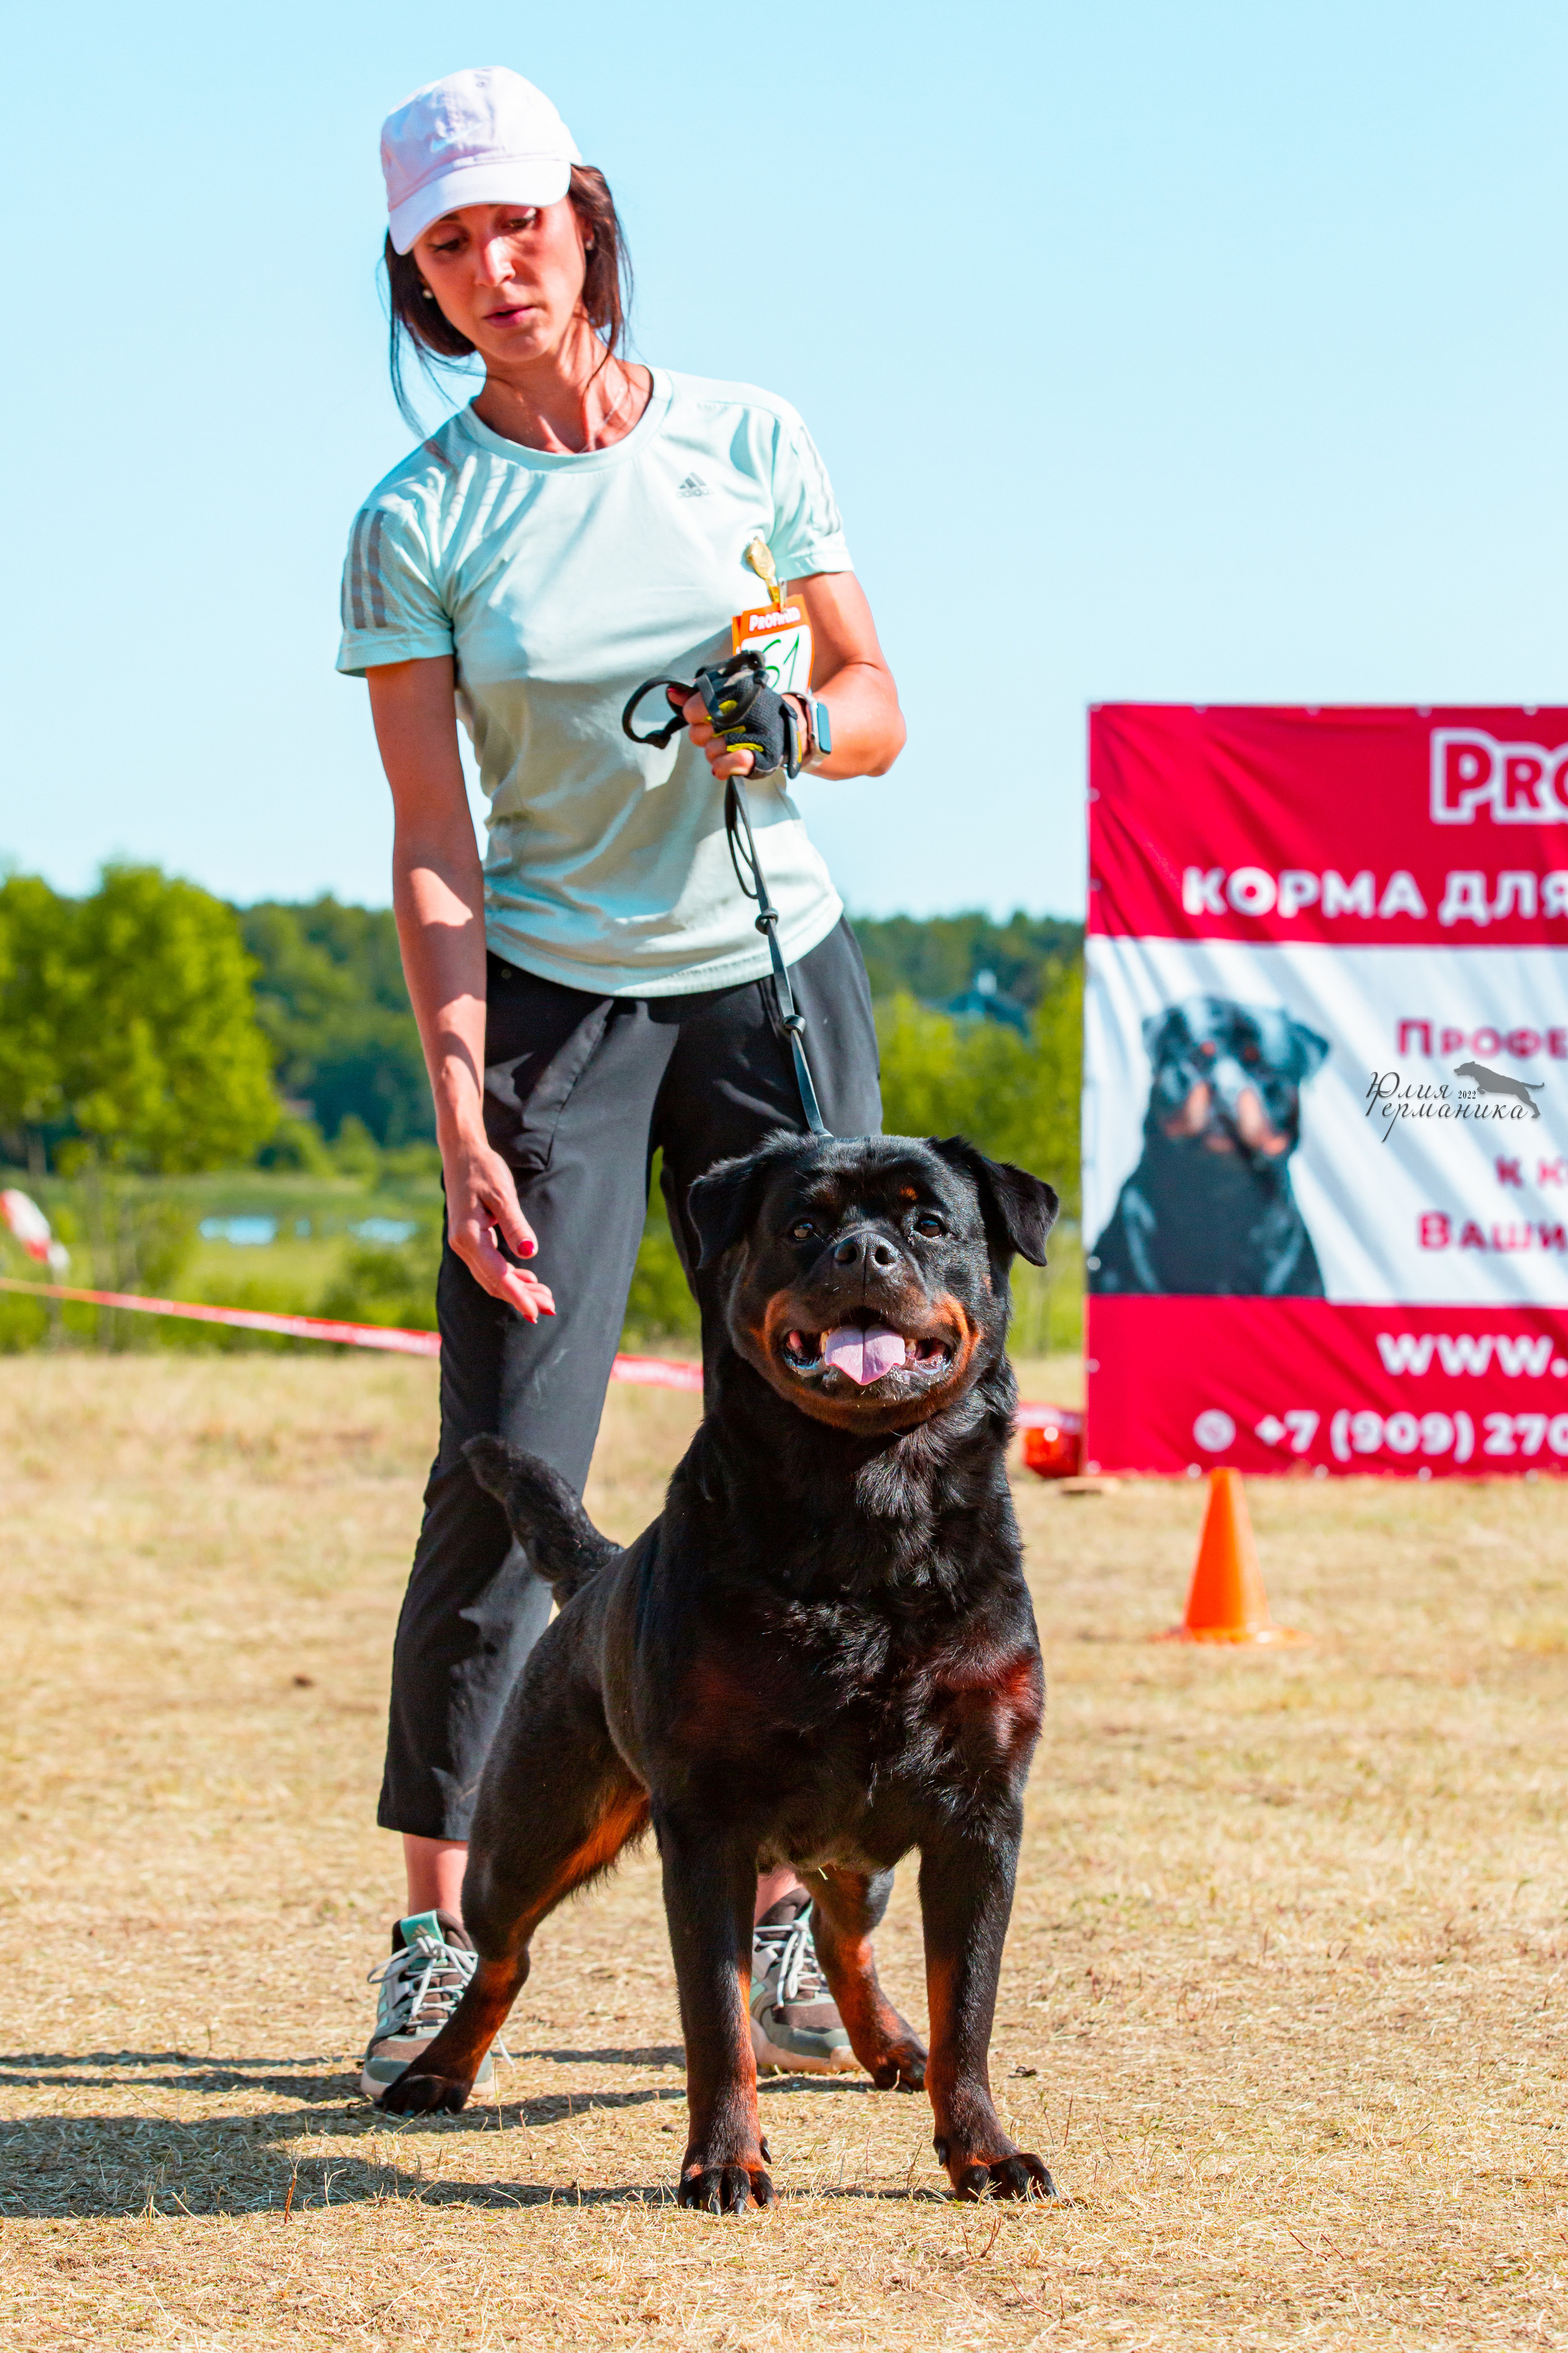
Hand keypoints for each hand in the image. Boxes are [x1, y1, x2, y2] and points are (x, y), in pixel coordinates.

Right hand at [443, 1134, 555, 1321]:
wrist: (462, 1154)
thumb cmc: (483, 1170)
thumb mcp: (502, 1194)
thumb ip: (515, 1225)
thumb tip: (529, 1252)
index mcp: (469, 1236)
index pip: (497, 1275)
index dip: (518, 1296)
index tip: (535, 1313)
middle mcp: (463, 1245)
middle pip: (494, 1282)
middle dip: (522, 1297)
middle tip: (551, 1308)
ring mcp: (465, 1245)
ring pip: (492, 1278)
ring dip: (518, 1290)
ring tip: (546, 1298)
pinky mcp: (472, 1241)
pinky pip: (490, 1267)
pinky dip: (510, 1276)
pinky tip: (529, 1279)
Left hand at [673, 687, 755, 781]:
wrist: (783, 725)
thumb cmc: (747, 707)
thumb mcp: (724, 691)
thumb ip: (696, 694)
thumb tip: (671, 693)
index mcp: (735, 689)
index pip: (693, 709)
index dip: (694, 715)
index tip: (703, 715)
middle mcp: (746, 711)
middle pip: (697, 734)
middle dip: (703, 735)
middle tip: (716, 731)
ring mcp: (756, 735)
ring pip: (710, 751)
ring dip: (714, 752)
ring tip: (726, 745)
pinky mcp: (762, 758)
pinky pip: (731, 764)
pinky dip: (723, 766)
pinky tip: (724, 764)